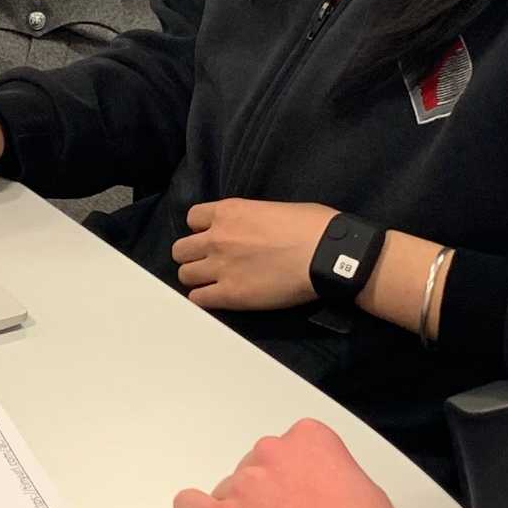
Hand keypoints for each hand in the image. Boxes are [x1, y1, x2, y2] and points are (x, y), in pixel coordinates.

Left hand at [170, 198, 336, 311]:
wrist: (325, 254)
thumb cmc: (313, 227)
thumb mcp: (274, 208)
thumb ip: (252, 218)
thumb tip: (254, 230)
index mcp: (229, 211)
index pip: (192, 218)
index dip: (202, 229)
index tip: (214, 236)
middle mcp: (216, 237)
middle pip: (181, 250)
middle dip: (194, 256)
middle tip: (211, 263)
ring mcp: (220, 266)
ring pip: (185, 275)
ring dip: (197, 278)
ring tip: (215, 283)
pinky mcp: (229, 294)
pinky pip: (198, 299)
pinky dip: (205, 300)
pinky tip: (219, 299)